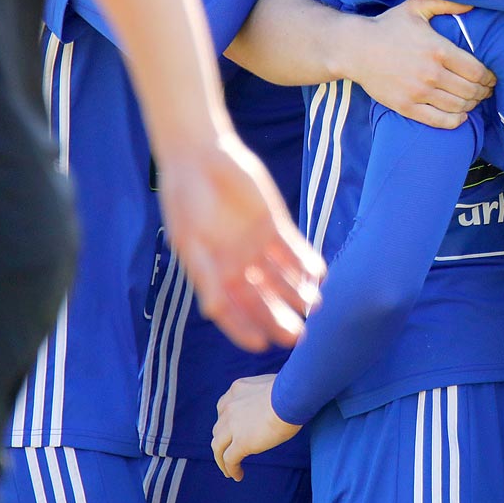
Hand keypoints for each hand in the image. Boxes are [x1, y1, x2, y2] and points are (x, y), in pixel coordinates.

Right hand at [157, 135, 322, 352]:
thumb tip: (213, 312)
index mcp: (213, 273)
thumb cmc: (185, 201)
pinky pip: (293, 249)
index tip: (261, 345)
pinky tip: (318, 273)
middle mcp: (237, 264)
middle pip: (262, 299)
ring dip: (297, 292)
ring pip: (282, 277)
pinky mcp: (274, 224)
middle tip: (297, 336)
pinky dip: (306, 261)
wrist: (200, 157)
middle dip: (278, 318)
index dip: (244, 329)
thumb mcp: (190, 241)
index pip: (232, 310)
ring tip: (313, 304)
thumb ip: (205, 276)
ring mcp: (257, 245)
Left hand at [212, 374, 299, 479]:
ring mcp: (232, 426)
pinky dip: (231, 469)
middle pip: (218, 428)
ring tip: (228, 469)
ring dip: (221, 459)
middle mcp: (230, 406)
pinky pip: (230, 460)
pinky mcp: (241, 443)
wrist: (291, 396)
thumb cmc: (291, 389)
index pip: (224, 407)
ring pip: (218, 446)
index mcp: (237, 390)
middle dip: (222, 440)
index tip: (231, 428)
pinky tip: (237, 476)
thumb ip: (264, 394)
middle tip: (229, 449)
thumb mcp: (271, 385)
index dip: (225, 420)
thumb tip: (276, 400)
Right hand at [350, 0, 495, 128]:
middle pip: (471, 90)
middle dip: (483, 92)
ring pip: (459, 106)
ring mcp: (419, 93)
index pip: (477, 71)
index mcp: (439, 50)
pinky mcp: (406, 107)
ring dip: (471, 105)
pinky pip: (439, 121)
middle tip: (484, 90)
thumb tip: (472, 3)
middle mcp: (431, 73)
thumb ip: (445, 3)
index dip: (489, 77)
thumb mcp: (415, 7)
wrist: (355, 49)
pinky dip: (455, 121)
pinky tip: (459, 115)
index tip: (490, 78)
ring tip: (472, 100)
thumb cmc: (387, 26)